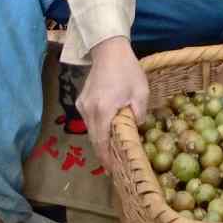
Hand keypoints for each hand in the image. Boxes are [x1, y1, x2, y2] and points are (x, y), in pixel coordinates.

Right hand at [77, 36, 148, 170]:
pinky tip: (108, 132)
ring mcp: (82, 106)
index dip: (107, 159)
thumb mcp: (141, 93)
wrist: (108, 51)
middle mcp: (88, 110)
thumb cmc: (128, 70)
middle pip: (94, 140)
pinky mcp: (81, 101)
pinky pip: (89, 121)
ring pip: (91, 131)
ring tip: (114, 151)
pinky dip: (98, 129)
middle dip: (104, 154)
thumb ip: (138, 114)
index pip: (102, 142)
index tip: (113, 171)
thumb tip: (136, 129)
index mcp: (103, 110)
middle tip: (115, 167)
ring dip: (101, 141)